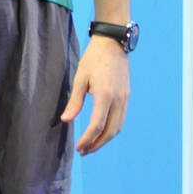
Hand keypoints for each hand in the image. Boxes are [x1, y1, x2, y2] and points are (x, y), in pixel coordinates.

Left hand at [60, 33, 129, 155]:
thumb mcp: (80, 78)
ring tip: (91, 144)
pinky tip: (101, 131)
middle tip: (84, 151)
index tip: (79, 147)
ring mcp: (125, 98)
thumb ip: (74, 101)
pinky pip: (121, 119)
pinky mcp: (126, 96)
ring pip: (117, 127)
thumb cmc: (94, 58)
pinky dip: (112, 129)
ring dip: (105, 139)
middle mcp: (118, 99)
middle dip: (96, 144)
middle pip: (110, 131)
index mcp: (105, 95)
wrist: (113, 42)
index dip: (87, 139)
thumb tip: (66, 120)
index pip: (97, 125)